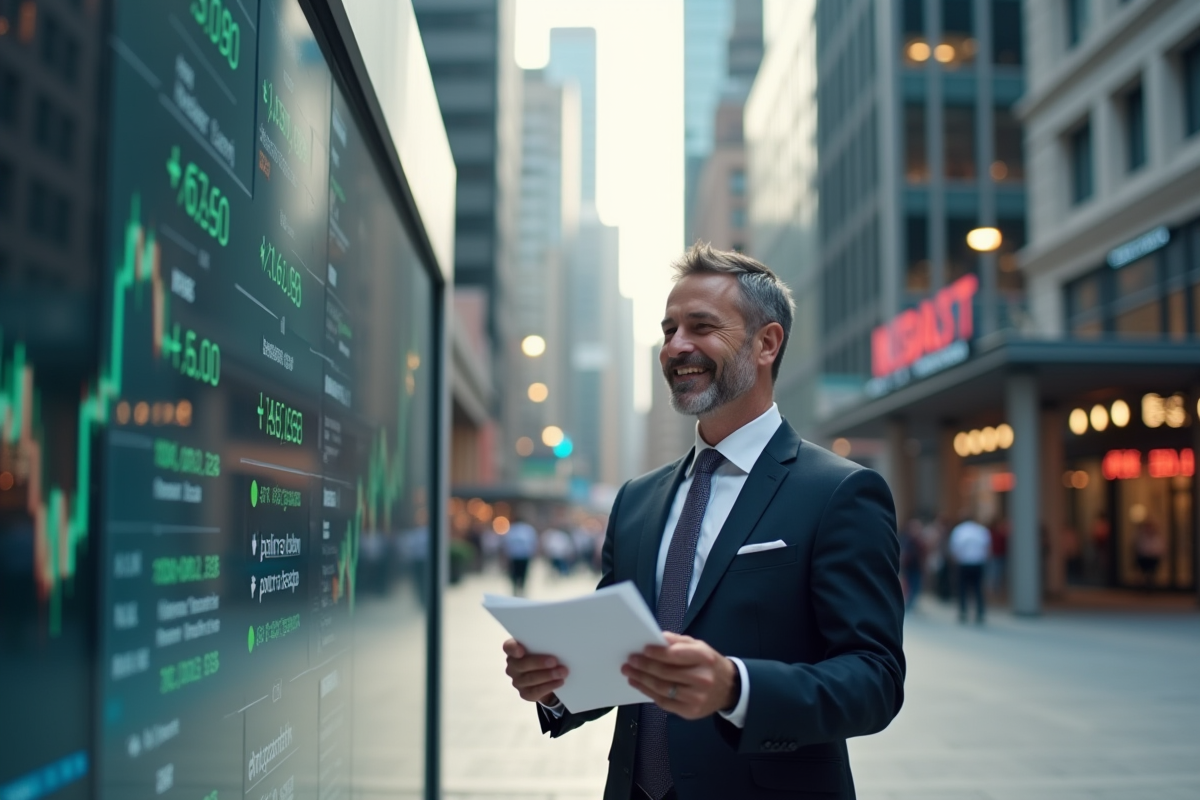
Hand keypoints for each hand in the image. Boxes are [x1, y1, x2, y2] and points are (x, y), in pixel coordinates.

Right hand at [503, 638, 567, 704]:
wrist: (547, 677)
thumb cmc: (544, 655)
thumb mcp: (543, 648)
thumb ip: (544, 645)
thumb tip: (558, 643)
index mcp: (514, 650)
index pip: (509, 647)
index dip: (513, 649)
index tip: (521, 650)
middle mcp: (513, 665)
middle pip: (522, 664)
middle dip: (539, 663)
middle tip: (554, 661)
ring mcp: (517, 681)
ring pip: (530, 678)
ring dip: (548, 675)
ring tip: (562, 672)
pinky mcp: (524, 693)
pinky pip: (535, 691)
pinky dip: (549, 686)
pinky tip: (559, 682)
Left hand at [621, 633, 738, 719]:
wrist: (729, 688)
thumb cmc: (709, 663)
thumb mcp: (699, 646)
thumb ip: (678, 642)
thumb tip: (657, 639)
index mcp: (704, 658)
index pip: (676, 655)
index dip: (657, 653)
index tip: (642, 649)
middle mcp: (702, 678)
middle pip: (666, 673)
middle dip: (644, 666)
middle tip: (630, 661)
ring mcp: (696, 698)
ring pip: (662, 689)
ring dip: (642, 680)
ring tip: (630, 673)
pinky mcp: (690, 712)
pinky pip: (664, 703)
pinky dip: (649, 693)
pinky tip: (640, 684)